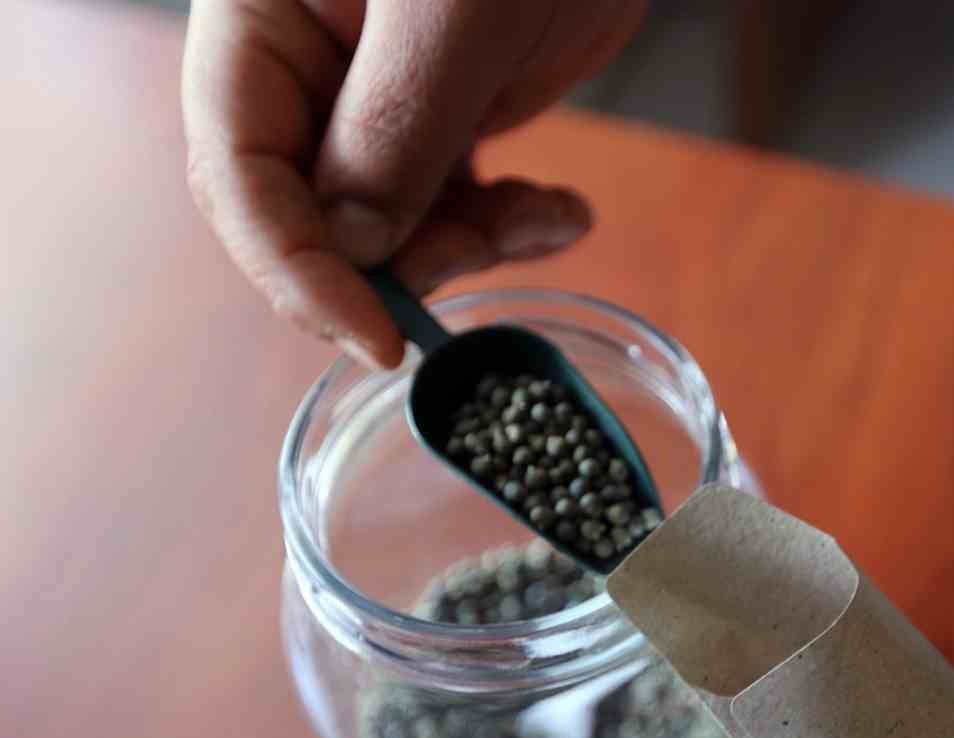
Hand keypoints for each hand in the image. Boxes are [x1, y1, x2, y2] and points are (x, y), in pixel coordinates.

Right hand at [182, 0, 646, 368]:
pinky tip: (563, 211)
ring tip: (543, 217)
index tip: (376, 337)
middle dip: (387, 267)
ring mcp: (375, 101)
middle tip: (474, 260)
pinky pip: (454, 207)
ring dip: (465, 249)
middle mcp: (305, 71)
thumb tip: (355, 247)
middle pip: (303, 216)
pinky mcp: (444, 119)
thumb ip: (397, 124)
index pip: (237, 171)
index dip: (296, 269)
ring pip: (387, 229)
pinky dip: (509, 228)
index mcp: (262, 23)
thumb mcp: (456, 9)